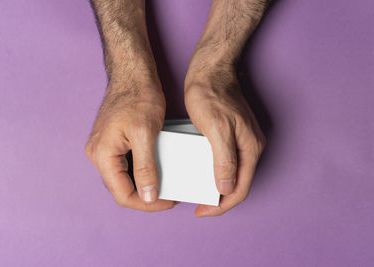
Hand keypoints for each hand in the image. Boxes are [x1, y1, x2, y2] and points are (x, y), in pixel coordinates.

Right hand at [85, 78, 174, 210]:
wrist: (132, 74)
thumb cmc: (138, 97)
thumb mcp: (145, 134)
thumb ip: (146, 168)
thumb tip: (148, 196)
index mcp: (102, 154)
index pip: (123, 194)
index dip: (147, 203)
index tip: (168, 201)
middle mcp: (98, 154)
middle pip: (121, 188)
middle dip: (146, 196)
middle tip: (169, 195)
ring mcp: (103, 148)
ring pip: (123, 178)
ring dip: (143, 184)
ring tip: (165, 184)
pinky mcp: (111, 142)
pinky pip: (124, 165)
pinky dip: (140, 171)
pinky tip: (156, 170)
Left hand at [185, 61, 265, 216]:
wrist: (210, 70)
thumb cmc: (211, 94)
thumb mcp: (216, 128)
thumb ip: (224, 159)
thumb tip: (227, 189)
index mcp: (250, 148)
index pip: (240, 188)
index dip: (221, 205)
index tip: (202, 210)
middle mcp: (250, 146)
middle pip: (238, 183)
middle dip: (219, 198)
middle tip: (199, 204)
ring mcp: (242, 140)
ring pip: (232, 172)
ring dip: (217, 186)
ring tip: (198, 191)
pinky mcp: (232, 134)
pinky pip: (226, 160)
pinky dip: (215, 171)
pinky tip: (200, 172)